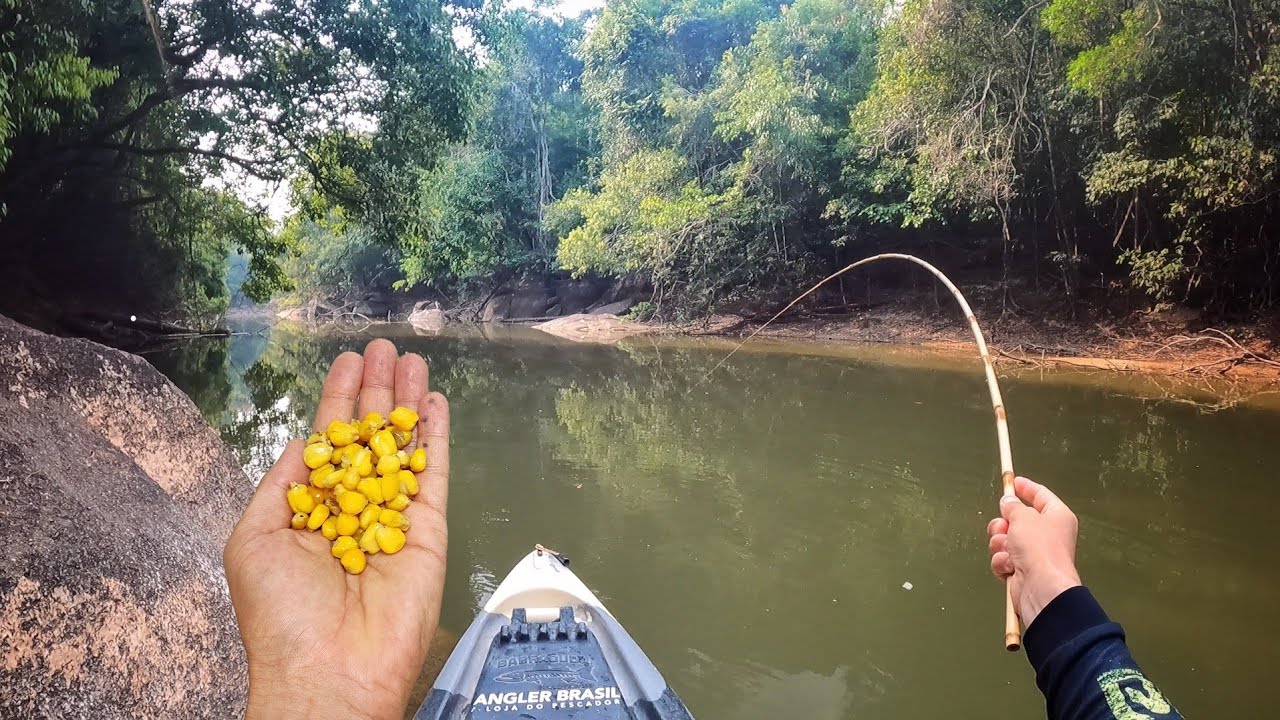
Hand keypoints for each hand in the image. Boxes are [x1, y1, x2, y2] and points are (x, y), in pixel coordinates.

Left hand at [224, 339, 449, 719]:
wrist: (330, 669)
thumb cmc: (280, 613)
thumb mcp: (256, 537)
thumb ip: (283, 484)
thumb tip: (305, 441)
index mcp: (310, 512)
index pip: (328, 443)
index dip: (337, 401)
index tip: (347, 363)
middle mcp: (353, 509)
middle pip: (369, 436)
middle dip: (375, 390)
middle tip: (383, 346)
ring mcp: (393, 518)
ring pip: (404, 447)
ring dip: (408, 403)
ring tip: (412, 359)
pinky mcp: (429, 532)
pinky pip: (434, 475)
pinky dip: (437, 438)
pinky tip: (437, 403)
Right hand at [987, 476, 1081, 627]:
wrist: (1041, 587)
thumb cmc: (1039, 546)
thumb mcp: (1023, 517)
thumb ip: (1012, 506)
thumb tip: (1008, 502)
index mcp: (1056, 516)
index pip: (1040, 495)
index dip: (1025, 487)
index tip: (1011, 481)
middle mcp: (1047, 533)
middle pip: (1017, 519)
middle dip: (1003, 523)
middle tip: (1003, 527)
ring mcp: (1034, 553)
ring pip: (1005, 539)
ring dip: (1000, 544)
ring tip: (1008, 550)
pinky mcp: (1021, 570)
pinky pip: (1003, 557)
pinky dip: (1002, 561)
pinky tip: (1009, 566)